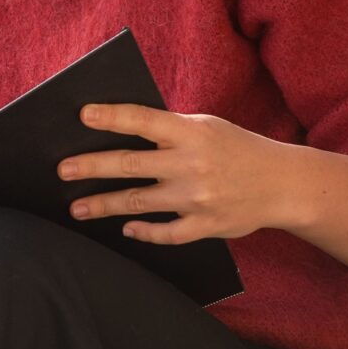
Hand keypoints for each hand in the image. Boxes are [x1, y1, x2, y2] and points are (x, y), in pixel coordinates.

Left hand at [59, 103, 297, 245]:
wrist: (283, 184)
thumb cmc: (238, 149)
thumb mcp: (208, 127)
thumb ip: (170, 131)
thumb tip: (122, 129)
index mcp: (193, 133)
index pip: (144, 121)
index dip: (112, 117)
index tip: (83, 115)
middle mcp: (192, 164)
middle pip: (131, 164)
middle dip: (92, 167)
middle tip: (63, 169)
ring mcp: (198, 198)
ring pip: (140, 202)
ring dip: (105, 205)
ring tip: (77, 207)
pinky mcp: (206, 226)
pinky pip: (167, 233)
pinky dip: (144, 231)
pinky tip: (125, 228)